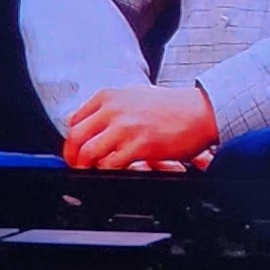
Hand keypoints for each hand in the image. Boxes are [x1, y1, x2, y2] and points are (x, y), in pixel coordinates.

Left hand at [63, 85, 219, 169]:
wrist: (198, 111)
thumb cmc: (169, 106)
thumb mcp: (132, 96)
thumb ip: (109, 109)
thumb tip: (90, 127)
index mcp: (108, 96)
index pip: (74, 121)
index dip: (71, 142)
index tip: (75, 153)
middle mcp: (113, 109)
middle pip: (76, 138)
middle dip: (74, 157)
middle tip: (79, 167)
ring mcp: (126, 127)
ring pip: (89, 153)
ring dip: (88, 167)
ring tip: (95, 172)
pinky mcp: (140, 144)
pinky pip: (111, 164)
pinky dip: (109, 172)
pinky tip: (117, 171)